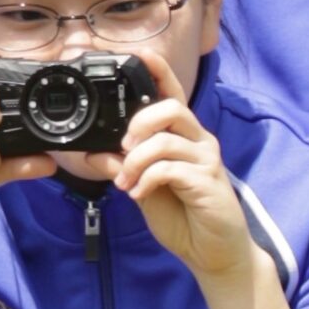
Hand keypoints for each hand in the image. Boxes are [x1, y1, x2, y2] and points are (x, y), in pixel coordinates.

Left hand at [110, 48, 265, 288]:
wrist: (215, 254)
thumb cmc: (183, 217)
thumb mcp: (144, 189)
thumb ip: (123, 168)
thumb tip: (93, 152)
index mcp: (184, 137)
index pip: (173, 93)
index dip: (159, 71)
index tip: (140, 53)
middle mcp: (199, 141)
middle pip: (172, 107)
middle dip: (139, 122)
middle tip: (124, 148)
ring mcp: (206, 160)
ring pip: (166, 138)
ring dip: (136, 159)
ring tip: (125, 181)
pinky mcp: (208, 181)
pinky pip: (170, 168)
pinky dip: (147, 179)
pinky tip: (138, 194)